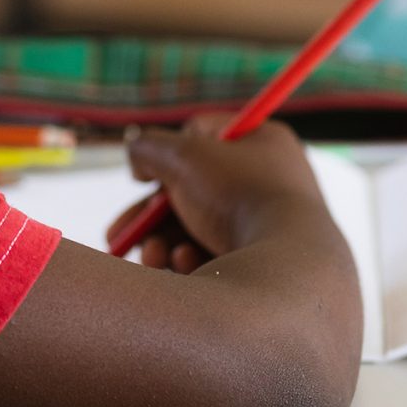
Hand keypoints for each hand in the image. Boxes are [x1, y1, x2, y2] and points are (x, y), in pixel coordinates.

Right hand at [106, 116, 333, 272]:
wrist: (287, 266)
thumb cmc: (239, 196)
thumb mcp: (184, 156)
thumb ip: (149, 148)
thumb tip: (138, 157)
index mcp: (265, 142)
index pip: (205, 137)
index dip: (169, 153)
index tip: (141, 175)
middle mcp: (273, 182)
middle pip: (195, 192)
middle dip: (151, 218)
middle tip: (119, 236)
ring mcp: (271, 225)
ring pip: (199, 230)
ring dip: (164, 244)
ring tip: (152, 259)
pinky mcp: (265, 265)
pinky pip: (216, 258)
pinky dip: (191, 263)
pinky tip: (183, 269)